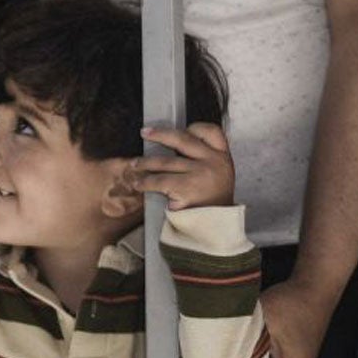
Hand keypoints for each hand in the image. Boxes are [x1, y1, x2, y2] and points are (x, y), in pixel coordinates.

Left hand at [122, 123, 236, 211]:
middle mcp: (213, 162)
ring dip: (146, 162)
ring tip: (135, 164)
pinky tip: (138, 183)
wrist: (217, 229)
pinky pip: (159, 180)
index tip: (183, 128)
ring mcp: (200, 173)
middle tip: (145, 132)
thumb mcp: (220, 177)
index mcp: (222, 157)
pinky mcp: (186, 187)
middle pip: (182, 140)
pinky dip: (145, 182)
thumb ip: (205, 160)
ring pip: (166, 162)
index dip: (195, 128)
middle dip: (160, 134)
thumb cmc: (213, 204)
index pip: (212, 132)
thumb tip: (175, 149)